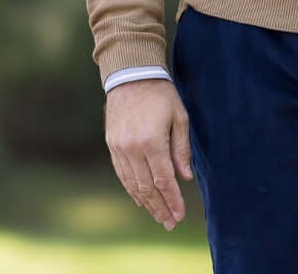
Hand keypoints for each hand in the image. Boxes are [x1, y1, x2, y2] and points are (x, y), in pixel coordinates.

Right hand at [105, 78, 192, 229]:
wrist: (131, 75)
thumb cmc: (161, 94)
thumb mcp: (179, 117)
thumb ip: (181, 149)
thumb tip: (185, 177)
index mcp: (151, 141)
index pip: (163, 180)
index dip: (172, 199)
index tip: (180, 214)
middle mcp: (132, 149)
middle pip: (147, 187)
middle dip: (160, 207)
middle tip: (170, 222)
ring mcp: (119, 148)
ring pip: (133, 184)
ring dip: (146, 203)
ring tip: (158, 215)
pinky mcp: (112, 146)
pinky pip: (122, 174)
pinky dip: (132, 189)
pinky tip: (141, 198)